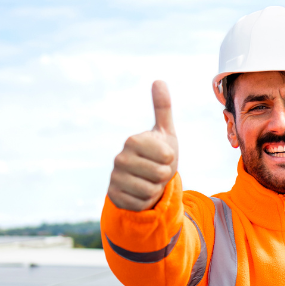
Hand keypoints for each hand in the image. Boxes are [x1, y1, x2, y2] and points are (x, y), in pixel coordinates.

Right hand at [108, 80, 178, 210]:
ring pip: (150, 191)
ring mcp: (115, 178)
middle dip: (164, 176)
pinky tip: (140, 194)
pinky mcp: (114, 196)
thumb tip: (159, 80)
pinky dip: (145, 202)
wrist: (146, 180)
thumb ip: (163, 108)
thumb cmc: (159, 155)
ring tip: (149, 181)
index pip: (166, 155)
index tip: (164, 156)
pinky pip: (140, 204)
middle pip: (160, 174)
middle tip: (157, 171)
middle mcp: (120, 158)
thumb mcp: (165, 132)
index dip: (170, 159)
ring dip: (155, 189)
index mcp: (133, 141)